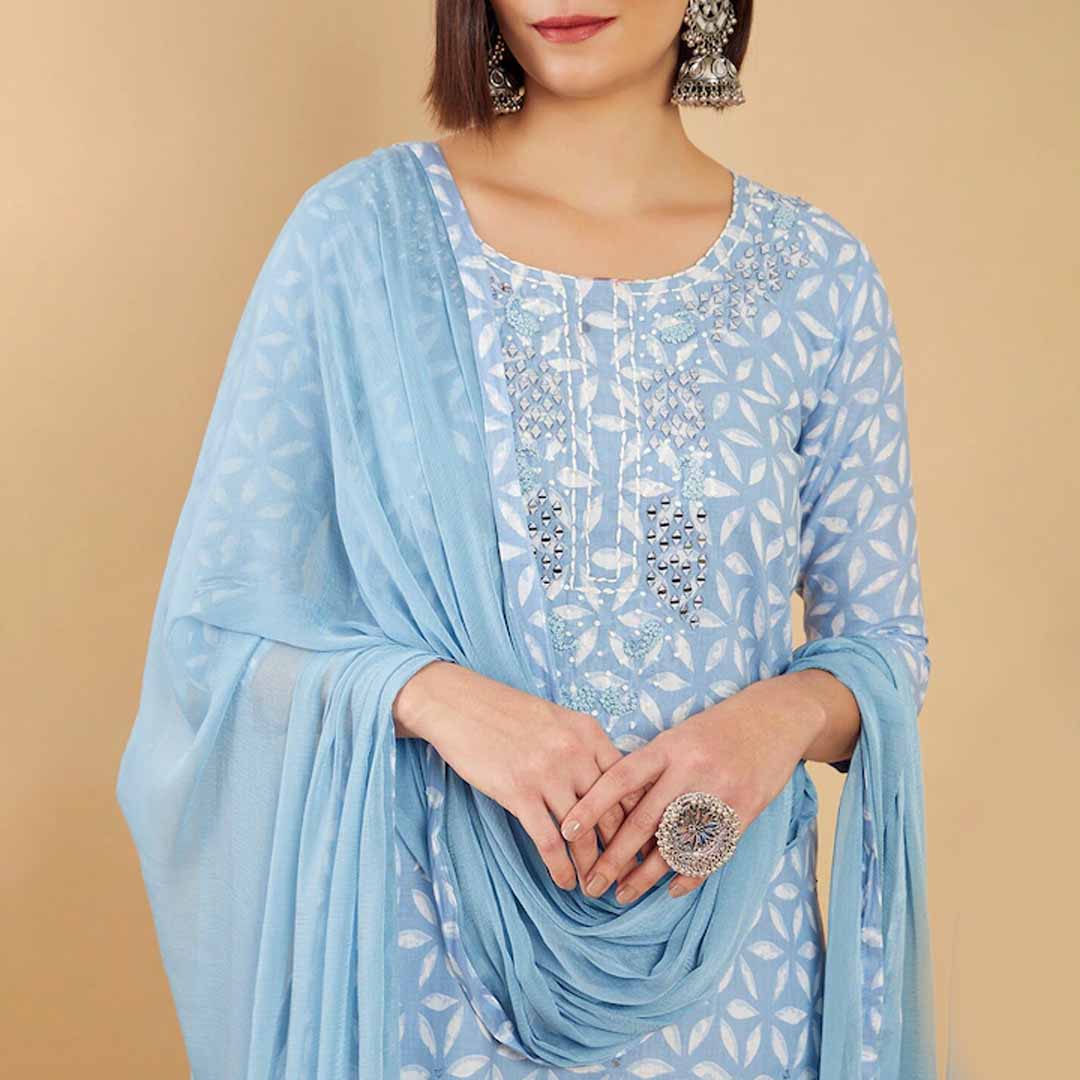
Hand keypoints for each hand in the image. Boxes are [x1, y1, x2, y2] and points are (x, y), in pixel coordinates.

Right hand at [393, 660, 647, 890]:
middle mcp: (575, 752)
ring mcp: (548, 773)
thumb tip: (606, 786)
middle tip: (625, 873)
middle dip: (620, 849)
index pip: (627, 784)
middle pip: (610, 812)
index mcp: (588, 733)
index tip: (641, 842)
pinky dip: (559, 867)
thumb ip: (583, 747)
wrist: (458, 704)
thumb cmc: (506, 713)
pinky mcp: (519, 791)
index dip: (637, 818)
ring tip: (594, 885)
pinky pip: (548, 841)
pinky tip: (563, 882)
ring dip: (590, 865)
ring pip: (582, 833)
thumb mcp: (556, 720)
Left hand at [558, 675, 825, 903]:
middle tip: (591, 883)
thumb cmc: (715, 730)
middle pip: (644, 821)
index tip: (567, 832)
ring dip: (646, 876)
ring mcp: (719, 792)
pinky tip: (670, 890)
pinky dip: (689, 875)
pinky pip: (711, 851)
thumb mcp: (677, 736)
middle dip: (614, 857)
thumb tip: (610, 807)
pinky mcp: (745, 811)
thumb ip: (649, 767)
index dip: (591, 806)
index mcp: (667, 747)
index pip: (620, 779)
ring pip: (674, 844)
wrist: (774, 719)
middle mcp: (690, 769)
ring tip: (623, 894)